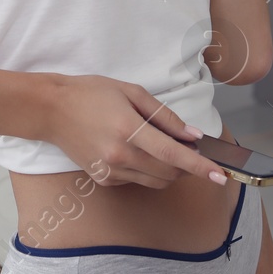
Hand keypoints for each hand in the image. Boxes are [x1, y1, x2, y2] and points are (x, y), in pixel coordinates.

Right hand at [41, 74, 228, 188]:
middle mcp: (121, 157)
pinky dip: (147, 170)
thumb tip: (192, 136)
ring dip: (169, 169)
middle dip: (186, 165)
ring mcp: (111, 172)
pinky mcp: (104, 180)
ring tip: (160, 145)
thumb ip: (164, 116)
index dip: (201, 166)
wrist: (51, 110)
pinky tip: (135, 150)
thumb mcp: (131, 92)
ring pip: (156, 181)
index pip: (174, 155)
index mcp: (129, 131)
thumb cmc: (91, 93)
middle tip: (187, 145)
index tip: (220, 174)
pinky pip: (138, 180)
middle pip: (169, 173)